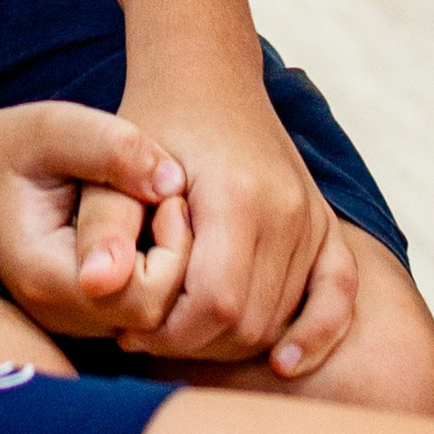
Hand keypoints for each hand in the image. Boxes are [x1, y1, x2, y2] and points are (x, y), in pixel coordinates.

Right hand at [0, 97, 189, 341]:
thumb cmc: (11, 146)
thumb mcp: (57, 128)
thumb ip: (114, 149)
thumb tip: (173, 182)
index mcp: (48, 279)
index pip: (145, 299)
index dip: (174, 250)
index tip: (168, 194)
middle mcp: (59, 315)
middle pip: (155, 318)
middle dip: (179, 258)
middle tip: (171, 199)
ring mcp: (69, 320)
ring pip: (151, 319)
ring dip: (169, 266)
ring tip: (155, 209)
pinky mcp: (80, 311)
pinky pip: (137, 310)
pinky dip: (154, 271)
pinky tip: (143, 227)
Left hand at [101, 89, 355, 373]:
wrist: (205, 72)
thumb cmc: (153, 120)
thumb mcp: (114, 165)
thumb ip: (104, 225)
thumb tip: (93, 287)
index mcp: (236, 193)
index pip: (216, 304)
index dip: (171, 333)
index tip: (129, 331)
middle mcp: (286, 208)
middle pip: (250, 322)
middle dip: (194, 344)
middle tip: (146, 336)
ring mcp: (312, 215)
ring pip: (281, 317)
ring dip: (232, 342)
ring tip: (177, 328)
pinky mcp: (325, 222)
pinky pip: (340, 292)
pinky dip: (318, 332)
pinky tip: (283, 361)